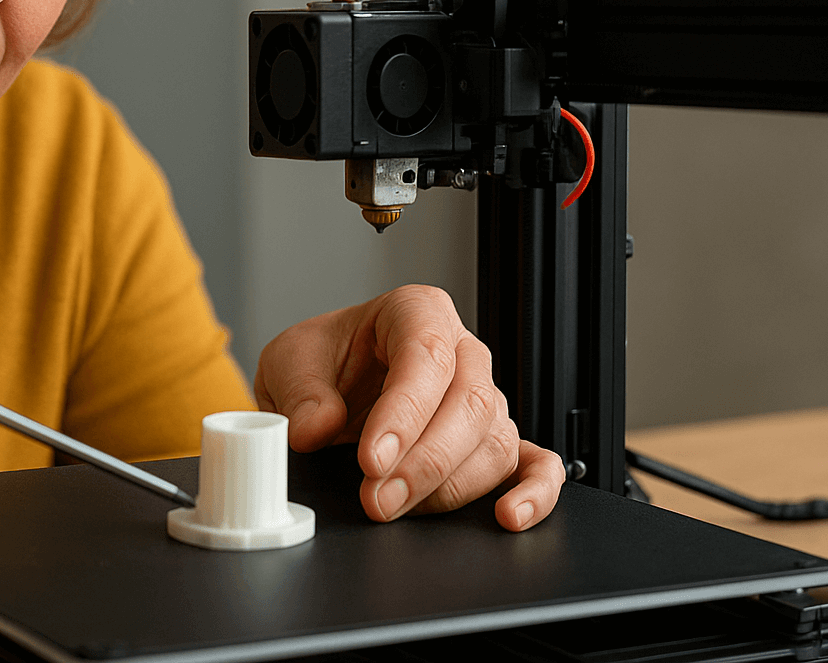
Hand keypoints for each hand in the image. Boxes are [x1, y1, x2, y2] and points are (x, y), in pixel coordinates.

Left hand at [253, 284, 564, 530]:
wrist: (326, 385)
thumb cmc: (321, 363)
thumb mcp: (289, 362)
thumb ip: (302, 392)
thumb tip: (318, 427)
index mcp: (414, 312)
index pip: (425, 355)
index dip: (403, 412)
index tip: (370, 458)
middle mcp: (461, 352)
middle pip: (469, 404)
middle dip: (422, 461)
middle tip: (376, 498)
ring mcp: (485, 397)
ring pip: (493, 441)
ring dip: (448, 486)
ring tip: (395, 508)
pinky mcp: (495, 441)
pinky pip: (537, 464)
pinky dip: (534, 493)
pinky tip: (508, 515)